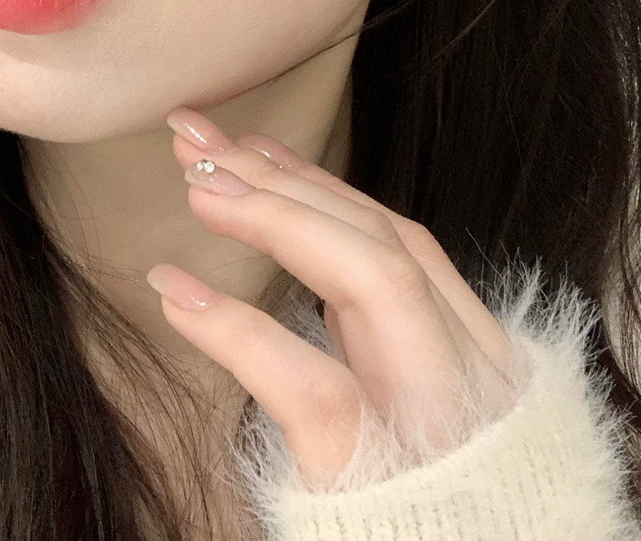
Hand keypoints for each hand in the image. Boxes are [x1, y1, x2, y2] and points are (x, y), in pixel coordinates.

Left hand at [146, 107, 522, 488]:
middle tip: (195, 137)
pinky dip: (236, 328)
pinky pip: (313, 383)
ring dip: (277, 218)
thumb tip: (304, 231)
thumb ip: (372, 327)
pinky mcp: (378, 477)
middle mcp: (466, 372)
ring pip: (370, 279)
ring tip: (195, 186)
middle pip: (378, 235)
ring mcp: (435, 420)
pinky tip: (171, 292)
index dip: (318, 180)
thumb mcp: (406, 399)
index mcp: (468, 351)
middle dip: (283, 177)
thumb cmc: (418, 506)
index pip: (395, 235)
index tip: (248, 142)